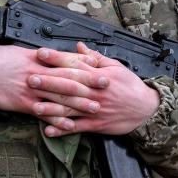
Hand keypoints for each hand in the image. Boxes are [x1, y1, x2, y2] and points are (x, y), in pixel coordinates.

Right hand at [0, 44, 108, 123]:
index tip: (98, 62)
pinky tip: (70, 125)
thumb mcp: (15, 51)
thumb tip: (46, 55)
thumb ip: (33, 56)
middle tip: (106, 84)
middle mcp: (37, 72)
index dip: (83, 61)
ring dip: (79, 103)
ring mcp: (31, 89)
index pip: (64, 58)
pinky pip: (44, 113)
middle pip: (68, 77)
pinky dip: (57, 120)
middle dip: (89, 81)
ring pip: (60, 96)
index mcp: (36, 57)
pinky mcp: (23, 104)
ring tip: (95, 107)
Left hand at [30, 42, 159, 137]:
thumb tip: (79, 47)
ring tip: (34, 106)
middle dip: (49, 82)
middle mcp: (94, 92)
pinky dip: (62, 130)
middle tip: (31, 78)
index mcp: (98, 76)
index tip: (41, 53)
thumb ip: (95, 57)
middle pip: (69, 86)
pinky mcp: (96, 125)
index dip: (57, 58)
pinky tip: (48, 130)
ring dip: (51, 108)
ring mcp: (94, 110)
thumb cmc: (130, 86)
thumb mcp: (116, 67)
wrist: (146, 109)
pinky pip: (77, 128)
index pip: (74, 64)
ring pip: (70, 109)